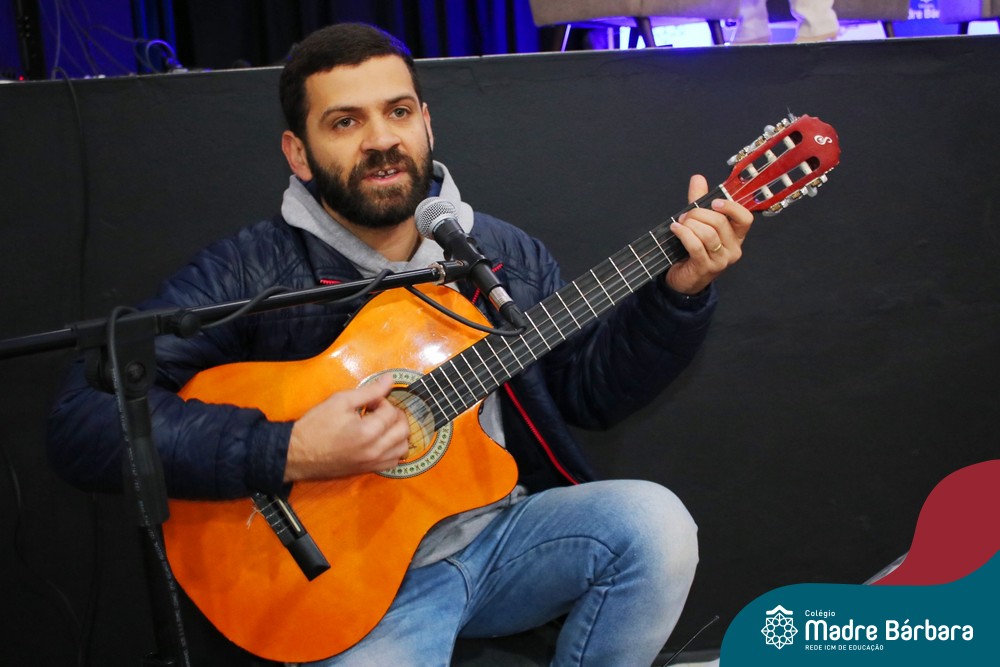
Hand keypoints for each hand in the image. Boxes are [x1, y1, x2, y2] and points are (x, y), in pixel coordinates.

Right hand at [284, 375, 410, 481]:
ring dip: (398, 433)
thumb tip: (390, 380)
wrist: (297, 453)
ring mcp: (373, 463)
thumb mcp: (340, 401)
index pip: (391, 412)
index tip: (370, 401)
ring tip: (383, 425)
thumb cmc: (316, 425)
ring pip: (403, 448)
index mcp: (368, 432)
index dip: (382, 401)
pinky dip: (394, 449)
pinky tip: (382, 440)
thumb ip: (370, 391)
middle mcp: (375, 450)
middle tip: (380, 410)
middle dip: (396, 415)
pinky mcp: (368, 470)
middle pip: (403, 430)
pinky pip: (393, 462)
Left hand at [665, 174, 753, 295]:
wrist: (684, 278)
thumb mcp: (699, 222)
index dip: (731, 207)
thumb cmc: (693, 249)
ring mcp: (721, 260)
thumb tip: (698, 178)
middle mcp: (733, 248)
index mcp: (736, 236)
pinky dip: (683, 234)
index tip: (713, 203)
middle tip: (685, 216)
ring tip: (679, 224)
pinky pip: (696, 246)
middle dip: (698, 214)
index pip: (745, 218)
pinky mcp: (706, 268)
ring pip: (708, 234)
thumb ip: (699, 201)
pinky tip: (675, 229)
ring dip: (690, 225)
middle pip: (720, 222)